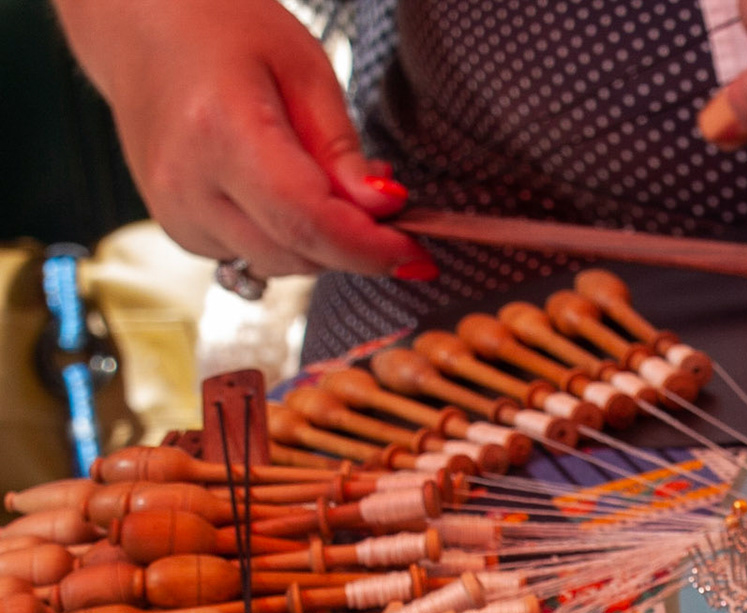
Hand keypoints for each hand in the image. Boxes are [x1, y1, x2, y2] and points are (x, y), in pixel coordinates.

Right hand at [54, 0, 434, 278]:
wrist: (140, 24)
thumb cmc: (221, 28)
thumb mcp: (304, 67)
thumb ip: (342, 148)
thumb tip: (384, 209)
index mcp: (219, 133)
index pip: (308, 222)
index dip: (370, 248)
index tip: (415, 253)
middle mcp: (187, 184)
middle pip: (299, 254)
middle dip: (353, 243)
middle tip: (379, 201)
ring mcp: (174, 212)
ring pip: (281, 264)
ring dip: (320, 242)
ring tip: (321, 180)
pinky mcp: (175, 227)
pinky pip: (254, 256)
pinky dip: (285, 237)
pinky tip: (279, 189)